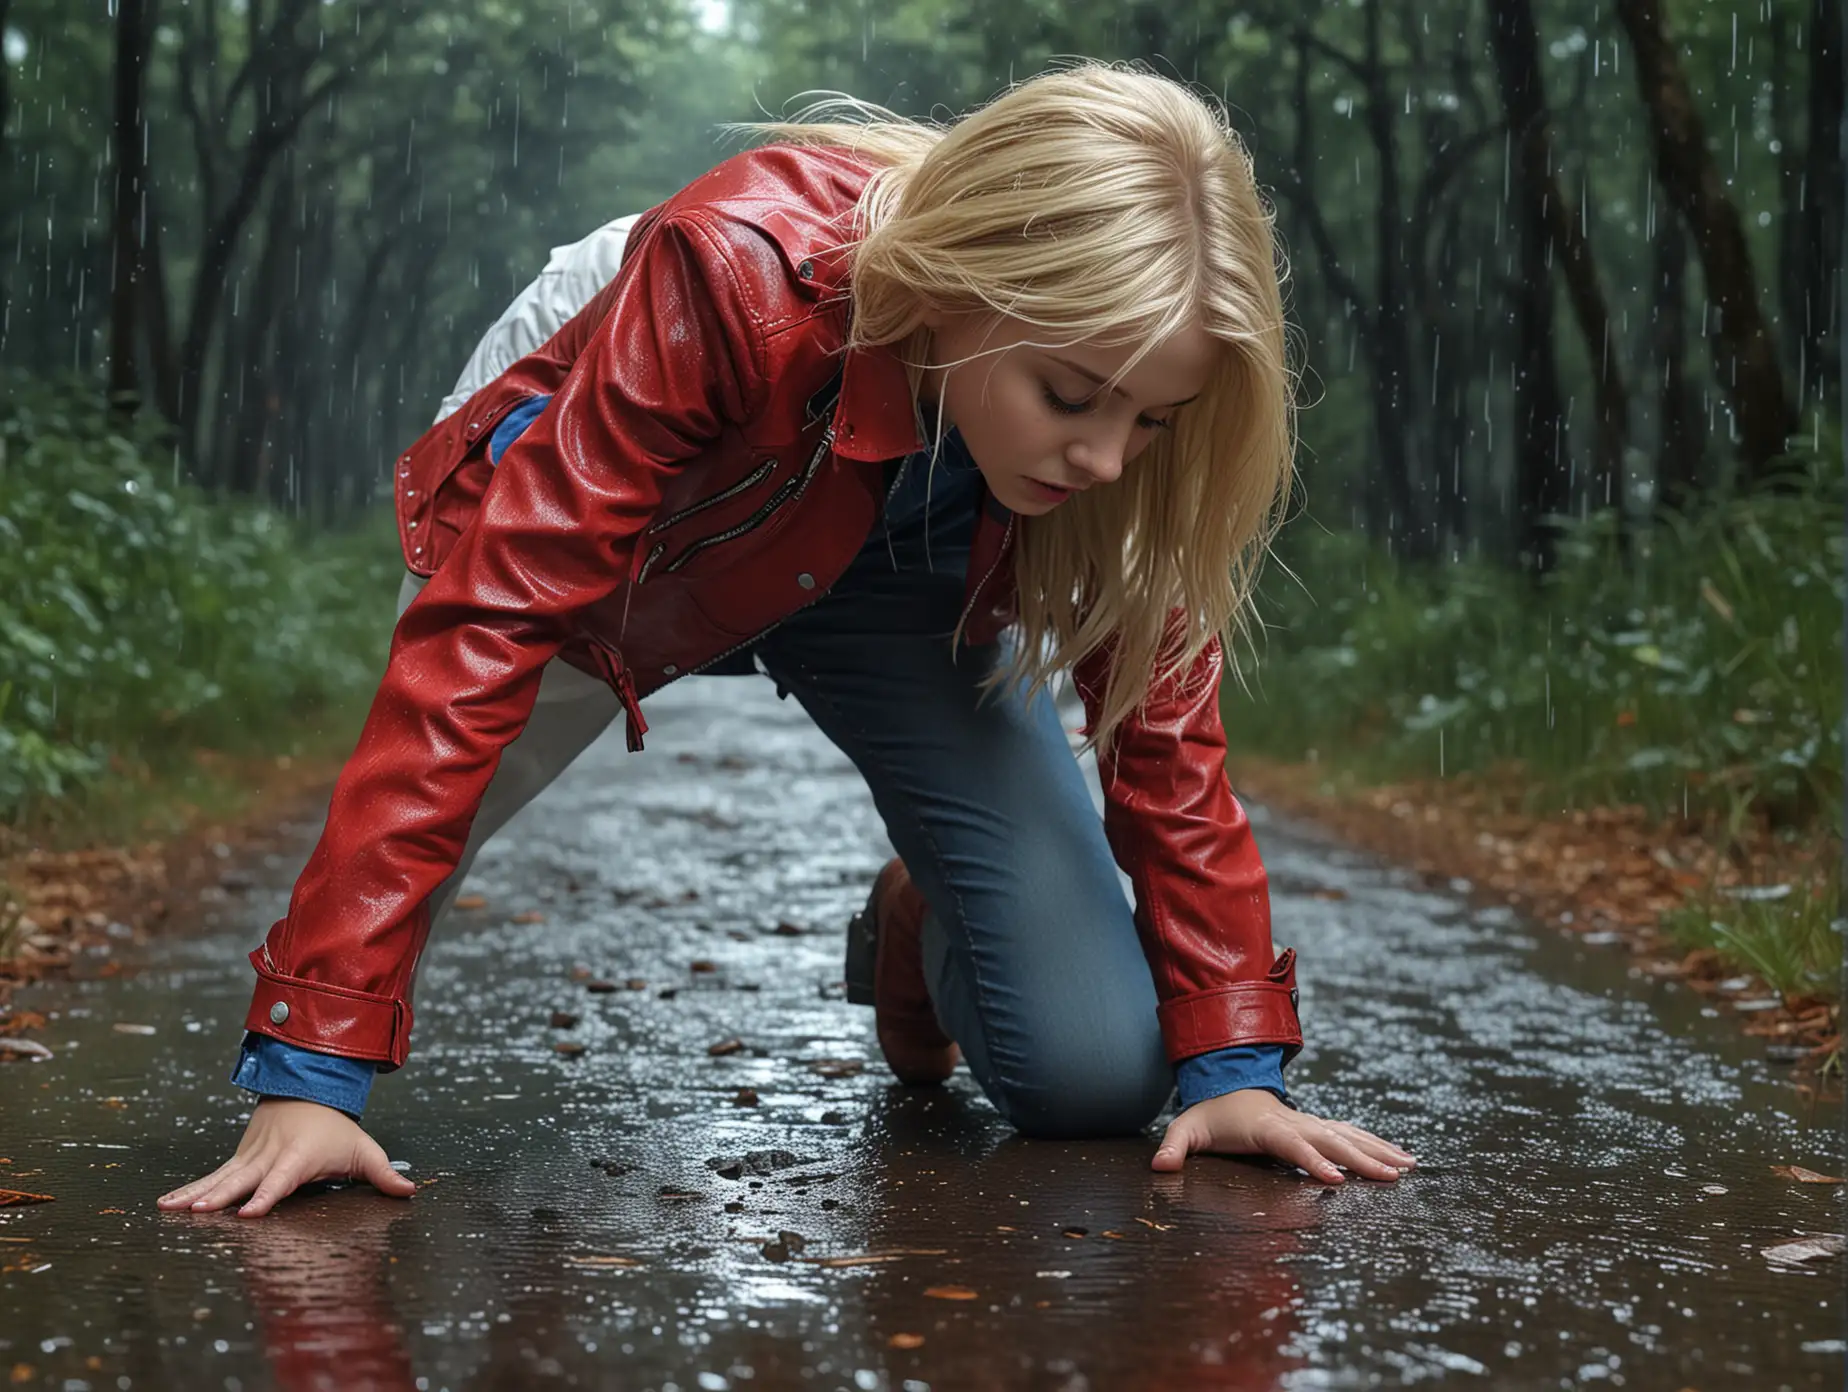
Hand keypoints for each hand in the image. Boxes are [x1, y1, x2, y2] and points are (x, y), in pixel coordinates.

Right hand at [157, 1098, 418, 1217]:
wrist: (308, 1088)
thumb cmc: (337, 1128)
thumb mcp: (363, 1148)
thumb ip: (385, 1173)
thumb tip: (411, 1191)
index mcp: (298, 1157)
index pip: (281, 1180)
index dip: (267, 1196)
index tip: (250, 1213)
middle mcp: (269, 1156)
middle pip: (243, 1178)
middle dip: (222, 1195)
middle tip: (200, 1211)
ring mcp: (250, 1156)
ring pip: (221, 1176)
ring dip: (196, 1192)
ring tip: (170, 1208)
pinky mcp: (238, 1157)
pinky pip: (212, 1174)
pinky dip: (189, 1187)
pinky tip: (166, 1203)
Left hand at [1151, 1088, 1416, 1181]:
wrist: (1227, 1083)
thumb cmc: (1210, 1113)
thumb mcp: (1187, 1128)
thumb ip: (1174, 1147)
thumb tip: (1159, 1166)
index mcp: (1266, 1126)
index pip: (1293, 1144)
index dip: (1313, 1161)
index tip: (1335, 1180)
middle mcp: (1294, 1122)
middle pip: (1332, 1141)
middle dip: (1362, 1159)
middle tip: (1392, 1177)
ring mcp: (1310, 1123)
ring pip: (1349, 1135)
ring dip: (1379, 1150)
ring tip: (1409, 1167)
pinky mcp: (1319, 1127)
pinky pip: (1353, 1134)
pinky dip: (1378, 1144)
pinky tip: (1402, 1158)